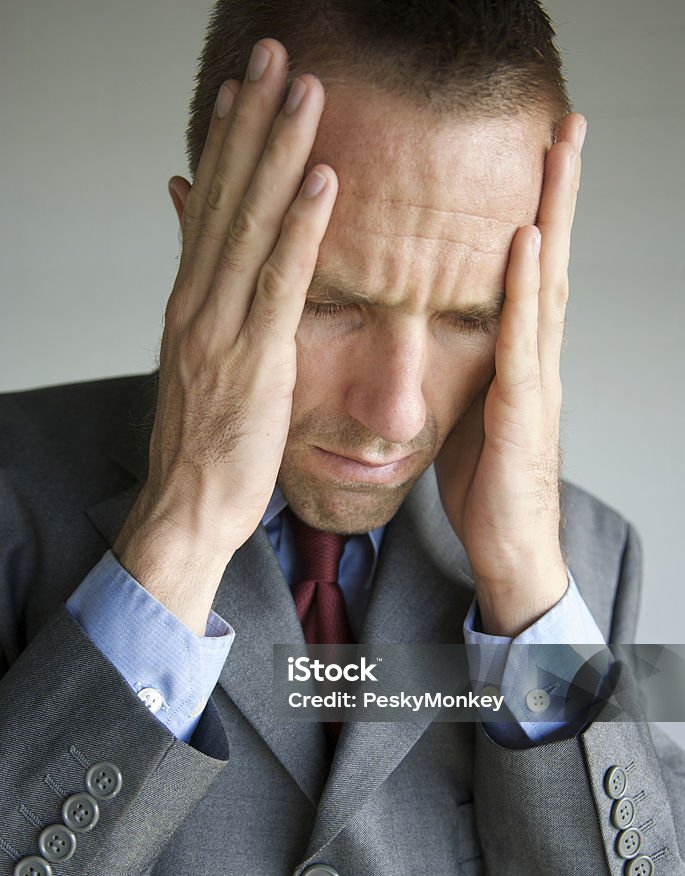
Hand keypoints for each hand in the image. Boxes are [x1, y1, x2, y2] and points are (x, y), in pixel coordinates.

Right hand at [113, 40, 337, 631]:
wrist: (190, 506)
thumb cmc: (205, 442)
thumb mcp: (200, 365)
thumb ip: (209, 308)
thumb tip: (212, 269)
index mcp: (190, 303)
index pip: (210, 204)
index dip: (228, 141)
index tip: (245, 86)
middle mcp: (199, 303)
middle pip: (227, 196)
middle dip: (252, 122)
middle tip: (273, 55)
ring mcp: (222, 329)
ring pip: (252, 226)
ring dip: (279, 154)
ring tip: (303, 91)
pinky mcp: (254, 361)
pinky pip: (281, 285)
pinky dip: (301, 230)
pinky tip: (323, 181)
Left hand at [435, 114, 585, 635]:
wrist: (508, 548)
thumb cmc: (487, 484)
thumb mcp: (469, 412)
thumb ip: (464, 368)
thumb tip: (439, 334)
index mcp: (516, 357)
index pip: (525, 270)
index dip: (534, 209)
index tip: (534, 154)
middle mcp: (533, 357)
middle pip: (547, 260)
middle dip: (557, 191)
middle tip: (565, 125)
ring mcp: (535, 381)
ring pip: (545, 285)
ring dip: (553, 215)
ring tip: (558, 154)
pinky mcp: (522, 411)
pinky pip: (522, 341)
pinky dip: (523, 290)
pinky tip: (525, 243)